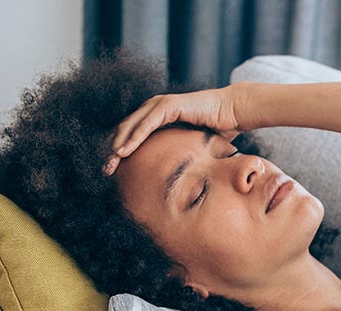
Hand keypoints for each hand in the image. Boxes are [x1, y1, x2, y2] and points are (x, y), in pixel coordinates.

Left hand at [102, 84, 245, 174]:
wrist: (234, 112)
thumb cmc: (219, 129)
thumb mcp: (192, 145)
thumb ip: (179, 153)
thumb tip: (178, 176)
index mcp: (158, 116)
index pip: (132, 133)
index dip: (120, 151)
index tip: (113, 171)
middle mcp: (155, 108)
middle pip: (125, 129)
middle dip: (113, 150)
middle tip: (105, 170)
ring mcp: (160, 104)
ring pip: (131, 126)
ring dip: (118, 146)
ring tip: (111, 164)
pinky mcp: (168, 105)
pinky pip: (146, 124)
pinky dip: (134, 138)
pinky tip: (124, 152)